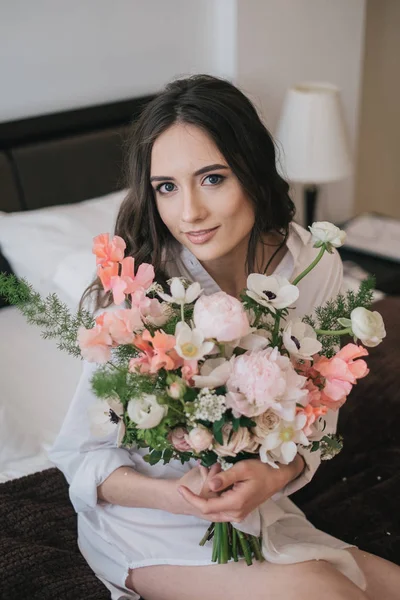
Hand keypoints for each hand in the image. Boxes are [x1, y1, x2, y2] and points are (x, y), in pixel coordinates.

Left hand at [178, 456, 304, 522]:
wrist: (278, 477)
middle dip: (196, 499)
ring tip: (202, 480)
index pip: (205, 507)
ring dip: (204, 499)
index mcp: (235, 504)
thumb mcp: (242, 469)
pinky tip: (212, 486)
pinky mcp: (239, 512)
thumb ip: (224, 478)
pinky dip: (213, 500)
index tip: (180, 488)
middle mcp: (235, 514)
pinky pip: (220, 509)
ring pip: (213, 512)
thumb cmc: (261, 469)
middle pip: (207, 511)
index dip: (190, 499)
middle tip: (189, 482)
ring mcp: (238, 515)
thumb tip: (209, 485)